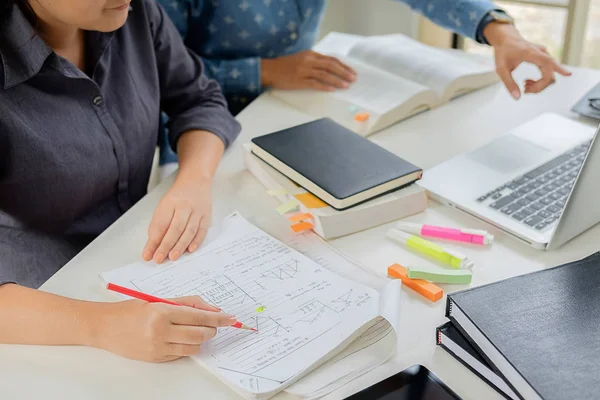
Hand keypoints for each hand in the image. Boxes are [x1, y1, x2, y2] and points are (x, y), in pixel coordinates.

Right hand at [96, 296, 234, 361]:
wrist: (106, 326)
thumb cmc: (132, 310)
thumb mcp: (159, 300)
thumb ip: (187, 303)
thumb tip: (212, 309)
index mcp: (162, 312)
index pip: (199, 316)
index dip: (218, 318)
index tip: (230, 318)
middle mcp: (160, 331)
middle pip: (199, 334)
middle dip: (212, 330)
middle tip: (215, 326)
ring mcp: (158, 347)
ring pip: (193, 347)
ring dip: (202, 339)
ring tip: (199, 331)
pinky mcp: (156, 358)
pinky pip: (181, 354)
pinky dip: (187, 346)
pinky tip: (182, 338)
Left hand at [143, 179, 211, 262]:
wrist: (196, 181)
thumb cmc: (178, 196)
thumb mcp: (164, 206)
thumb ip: (158, 224)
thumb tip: (153, 246)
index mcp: (169, 202)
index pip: (160, 224)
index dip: (153, 241)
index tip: (147, 254)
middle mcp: (184, 206)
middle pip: (175, 228)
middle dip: (166, 245)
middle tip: (159, 259)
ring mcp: (197, 210)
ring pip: (189, 231)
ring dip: (180, 246)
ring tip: (173, 257)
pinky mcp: (207, 216)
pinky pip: (202, 230)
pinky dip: (196, 241)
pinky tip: (190, 250)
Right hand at [261, 50, 356, 90]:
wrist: (270, 70)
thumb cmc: (286, 66)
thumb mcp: (302, 59)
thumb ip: (315, 62)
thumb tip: (330, 68)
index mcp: (311, 54)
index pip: (331, 59)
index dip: (343, 66)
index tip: (352, 72)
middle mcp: (309, 61)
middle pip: (330, 66)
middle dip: (344, 72)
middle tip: (353, 79)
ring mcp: (304, 70)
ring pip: (325, 74)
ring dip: (337, 80)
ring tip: (346, 85)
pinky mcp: (299, 80)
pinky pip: (314, 83)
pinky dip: (325, 86)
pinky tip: (332, 89)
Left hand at [484, 22, 570, 98]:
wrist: (506, 39)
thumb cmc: (503, 52)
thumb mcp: (501, 69)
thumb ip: (509, 83)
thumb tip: (517, 97)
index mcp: (531, 53)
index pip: (548, 62)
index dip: (559, 69)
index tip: (568, 74)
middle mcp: (540, 52)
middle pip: (550, 73)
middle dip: (539, 86)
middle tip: (525, 90)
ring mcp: (543, 54)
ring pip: (550, 73)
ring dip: (539, 84)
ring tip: (525, 85)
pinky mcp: (543, 57)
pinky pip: (548, 71)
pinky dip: (540, 80)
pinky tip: (528, 81)